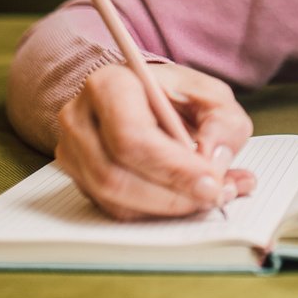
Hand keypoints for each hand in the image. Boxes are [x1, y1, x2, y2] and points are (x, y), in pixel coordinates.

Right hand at [55, 60, 257, 220]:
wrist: (145, 99)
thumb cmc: (176, 96)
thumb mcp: (211, 96)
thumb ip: (223, 123)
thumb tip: (214, 161)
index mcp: (109, 84)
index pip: (130, 136)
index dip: (172, 167)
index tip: (211, 181)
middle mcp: (80, 118)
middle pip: (114, 174)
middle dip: (171, 195)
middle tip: (214, 196)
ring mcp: (74, 151)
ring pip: (113, 198)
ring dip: (166, 208)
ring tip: (209, 198)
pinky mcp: (81, 178)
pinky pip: (115, 209)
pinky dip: (155, 213)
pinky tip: (186, 200)